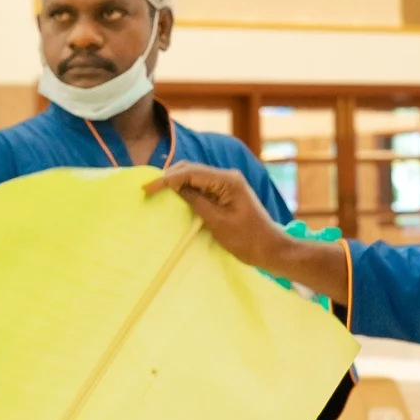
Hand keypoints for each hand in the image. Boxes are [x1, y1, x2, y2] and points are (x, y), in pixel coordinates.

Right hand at [145, 162, 350, 302]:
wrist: (272, 250)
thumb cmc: (247, 240)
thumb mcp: (217, 222)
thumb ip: (196, 202)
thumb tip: (175, 188)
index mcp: (227, 180)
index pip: (190, 172)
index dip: (166, 179)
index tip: (147, 188)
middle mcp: (227, 177)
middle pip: (191, 169)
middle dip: (169, 177)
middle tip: (148, 189)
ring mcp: (228, 184)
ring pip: (195, 176)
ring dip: (176, 182)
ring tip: (157, 192)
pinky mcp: (227, 193)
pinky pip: (202, 186)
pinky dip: (187, 190)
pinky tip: (175, 197)